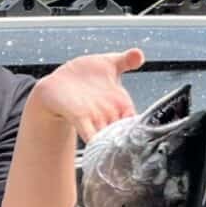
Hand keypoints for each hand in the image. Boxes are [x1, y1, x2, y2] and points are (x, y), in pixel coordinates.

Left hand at [29, 48, 143, 143]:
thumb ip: (126, 60)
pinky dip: (95, 142)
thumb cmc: (85, 75)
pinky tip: (100, 148)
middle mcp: (109, 112)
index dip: (141, 127)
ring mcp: (95, 117)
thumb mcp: (109, 63)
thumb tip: (139, 54)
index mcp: (120, 102)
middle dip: (128, 139)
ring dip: (114, 144)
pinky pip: (90, 134)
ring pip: (109, 135)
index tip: (147, 134)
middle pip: (124, 131)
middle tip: (134, 148)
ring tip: (120, 153)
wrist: (58, 84)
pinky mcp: (79, 117)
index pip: (135, 119)